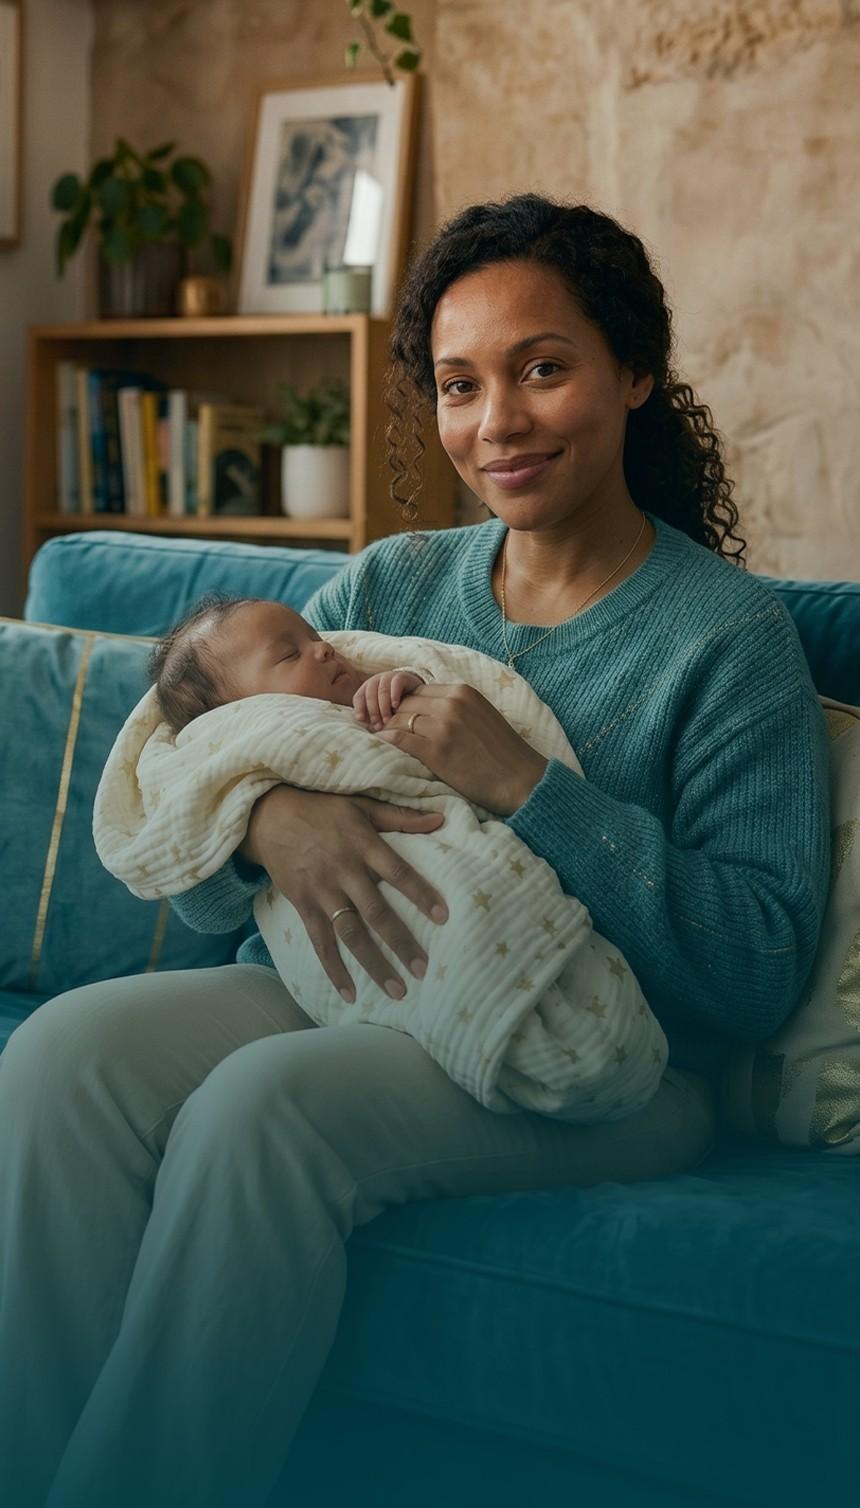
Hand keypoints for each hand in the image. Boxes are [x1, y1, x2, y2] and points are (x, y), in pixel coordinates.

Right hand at [241, 785, 448, 1001]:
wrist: (269, 817)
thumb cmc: (321, 809)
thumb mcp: (361, 805)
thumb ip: (401, 816)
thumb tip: (441, 819)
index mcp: (363, 845)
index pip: (398, 873)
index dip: (420, 894)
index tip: (443, 917)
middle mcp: (343, 871)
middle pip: (376, 912)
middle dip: (401, 942)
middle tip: (423, 969)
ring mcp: (322, 892)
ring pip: (351, 934)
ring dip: (374, 964)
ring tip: (396, 990)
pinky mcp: (303, 906)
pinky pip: (320, 943)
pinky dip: (334, 970)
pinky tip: (350, 993)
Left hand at [353, 668, 425, 730]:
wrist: (414, 691)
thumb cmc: (394, 705)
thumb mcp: (382, 711)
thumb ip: (373, 718)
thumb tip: (368, 728)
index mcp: (367, 688)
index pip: (358, 697)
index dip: (359, 708)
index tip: (361, 720)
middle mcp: (375, 680)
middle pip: (370, 695)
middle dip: (373, 711)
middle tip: (378, 725)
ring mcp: (388, 676)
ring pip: (382, 691)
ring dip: (383, 707)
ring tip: (387, 720)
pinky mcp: (401, 676)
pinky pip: (395, 684)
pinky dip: (394, 695)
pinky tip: (395, 706)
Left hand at [375, 682, 548, 815]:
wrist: (520, 780)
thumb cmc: (502, 753)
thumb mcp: (480, 716)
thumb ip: (454, 708)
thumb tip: (424, 713)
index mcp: (462, 692)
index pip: (417, 691)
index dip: (403, 706)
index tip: (397, 720)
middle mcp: (452, 703)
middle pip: (405, 704)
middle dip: (392, 718)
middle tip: (383, 732)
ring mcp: (444, 725)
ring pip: (399, 720)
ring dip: (388, 731)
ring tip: (381, 743)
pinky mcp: (437, 749)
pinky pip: (399, 739)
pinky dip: (388, 743)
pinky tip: (384, 750)